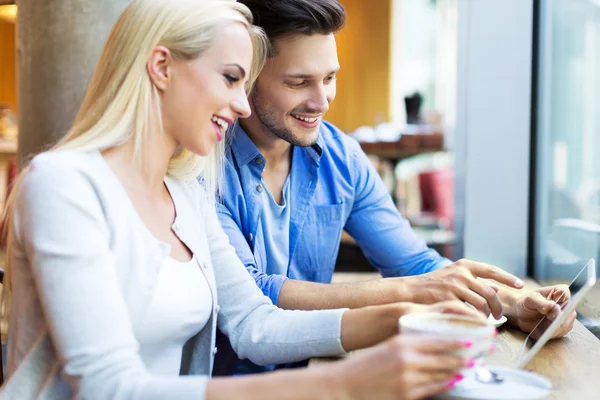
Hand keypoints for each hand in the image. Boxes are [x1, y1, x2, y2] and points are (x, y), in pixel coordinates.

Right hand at [330, 335, 469, 399]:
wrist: (344, 384)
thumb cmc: (364, 365)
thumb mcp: (387, 348)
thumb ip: (409, 346)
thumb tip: (433, 347)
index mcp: (402, 343)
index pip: (437, 341)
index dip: (457, 342)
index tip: (470, 341)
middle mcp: (407, 360)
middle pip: (445, 359)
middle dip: (464, 358)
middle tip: (477, 356)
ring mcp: (408, 380)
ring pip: (442, 375)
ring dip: (457, 372)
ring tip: (468, 368)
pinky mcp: (407, 395)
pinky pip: (433, 389)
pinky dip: (445, 384)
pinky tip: (452, 381)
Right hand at [396, 259, 523, 318]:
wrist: (411, 290)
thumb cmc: (433, 285)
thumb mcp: (454, 277)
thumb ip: (473, 281)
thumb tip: (497, 290)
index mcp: (464, 265)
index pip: (491, 270)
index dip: (507, 278)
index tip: (520, 284)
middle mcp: (461, 273)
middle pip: (489, 291)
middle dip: (498, 306)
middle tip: (499, 316)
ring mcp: (454, 285)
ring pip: (482, 303)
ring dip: (487, 314)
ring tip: (486, 321)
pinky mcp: (448, 298)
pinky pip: (469, 311)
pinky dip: (475, 318)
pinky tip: (475, 323)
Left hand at [510, 285, 575, 338]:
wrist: (521, 316)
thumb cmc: (527, 303)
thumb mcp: (530, 299)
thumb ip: (541, 302)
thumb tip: (553, 306)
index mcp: (557, 292)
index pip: (565, 292)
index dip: (562, 297)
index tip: (553, 303)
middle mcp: (564, 304)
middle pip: (569, 309)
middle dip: (561, 314)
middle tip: (550, 317)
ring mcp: (565, 316)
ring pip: (567, 321)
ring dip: (558, 325)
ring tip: (549, 327)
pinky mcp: (562, 327)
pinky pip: (563, 331)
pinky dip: (556, 332)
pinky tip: (549, 332)